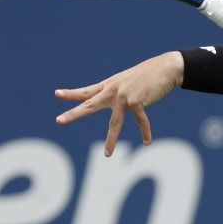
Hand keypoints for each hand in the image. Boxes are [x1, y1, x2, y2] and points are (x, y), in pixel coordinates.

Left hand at [55, 52, 182, 155]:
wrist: (165, 68)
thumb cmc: (147, 75)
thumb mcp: (128, 82)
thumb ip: (118, 91)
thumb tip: (117, 104)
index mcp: (109, 85)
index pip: (86, 91)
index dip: (71, 93)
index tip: (57, 94)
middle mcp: (113, 91)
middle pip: (89, 105)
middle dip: (74, 114)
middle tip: (58, 120)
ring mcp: (124, 97)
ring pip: (114, 123)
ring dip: (111, 140)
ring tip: (107, 155)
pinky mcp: (137, 101)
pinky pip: (141, 122)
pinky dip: (145, 132)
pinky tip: (147, 142)